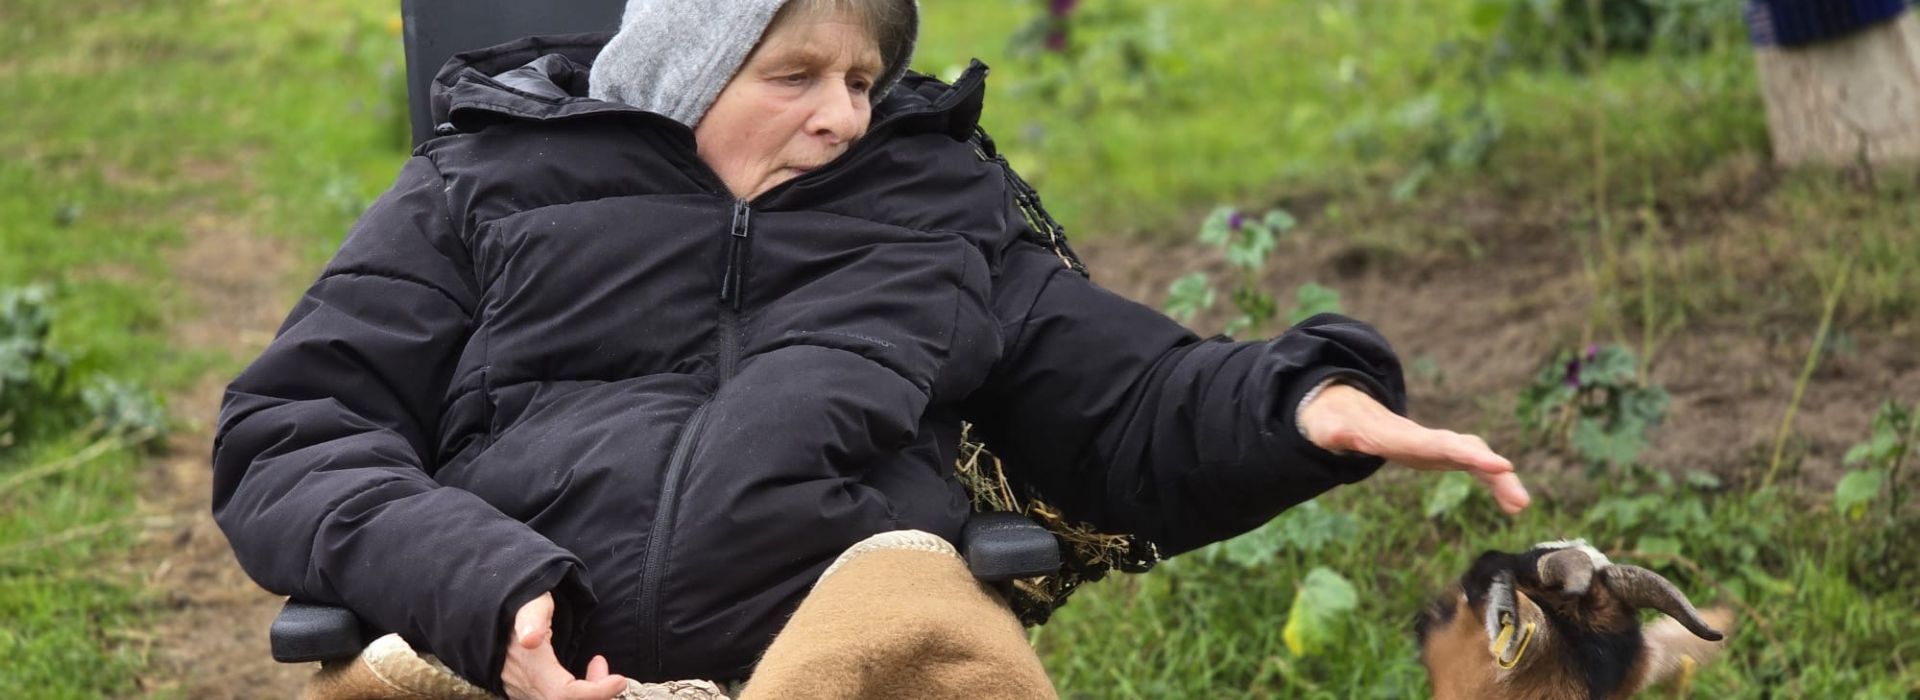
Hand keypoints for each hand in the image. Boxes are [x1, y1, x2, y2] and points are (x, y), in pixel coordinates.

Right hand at [502, 593, 628, 699]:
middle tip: (602, 663)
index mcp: (529, 665)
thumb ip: (533, 616)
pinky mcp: (526, 693)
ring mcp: (523, 693)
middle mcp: (524, 686)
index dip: (596, 693)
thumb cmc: (522, 603)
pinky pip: (555, 699)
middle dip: (595, 693)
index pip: (562, 695)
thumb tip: (530, 639)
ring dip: (588, 692)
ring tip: (597, 664)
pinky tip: (586, 675)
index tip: (619, 680)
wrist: (497, 613)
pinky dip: (578, 693)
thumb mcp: (532, 600)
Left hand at [1297, 384, 1529, 513]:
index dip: (1469, 455)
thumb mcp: (1330, 427)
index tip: (1500, 466)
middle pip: (1466, 451)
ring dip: (1500, 481)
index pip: (1439, 445)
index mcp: (1401, 436)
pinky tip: (1512, 505)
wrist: (1346, 409)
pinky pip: (1473, 468)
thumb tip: (1336, 434)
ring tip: (1521, 506)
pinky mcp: (1440, 455)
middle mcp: (1426, 438)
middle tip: (1520, 498)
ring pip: (1476, 459)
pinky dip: (1493, 483)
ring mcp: (1437, 445)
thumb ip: (1335, 432)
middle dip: (1493, 470)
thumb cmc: (1336, 422)